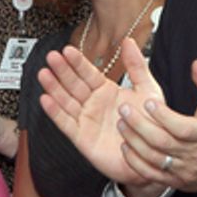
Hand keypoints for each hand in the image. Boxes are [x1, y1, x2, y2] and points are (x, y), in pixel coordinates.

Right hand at [38, 39, 165, 196]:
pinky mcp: (81, 138)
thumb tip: (128, 41)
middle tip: (51, 57)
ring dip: (54, 88)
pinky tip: (46, 99)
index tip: (67, 50)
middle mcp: (93, 104)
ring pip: (66, 101)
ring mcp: (86, 120)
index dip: (77, 62)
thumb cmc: (151, 125)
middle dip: (62, 71)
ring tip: (44, 74)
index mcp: (106, 91)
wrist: (153, 155)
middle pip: (73, 84)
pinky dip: (55, 112)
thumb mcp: (148, 91)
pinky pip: (65, 123)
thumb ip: (137, 66)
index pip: (88, 73)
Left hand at [115, 59, 196, 195]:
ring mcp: (182, 170)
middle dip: (140, 126)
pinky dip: (135, 161)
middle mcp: (194, 155)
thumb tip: (196, 65)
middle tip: (123, 109)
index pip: (181, 128)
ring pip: (153, 158)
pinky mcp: (173, 180)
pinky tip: (126, 145)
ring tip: (121, 124)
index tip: (148, 101)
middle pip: (162, 142)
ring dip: (134, 141)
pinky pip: (150, 173)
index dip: (163, 116)